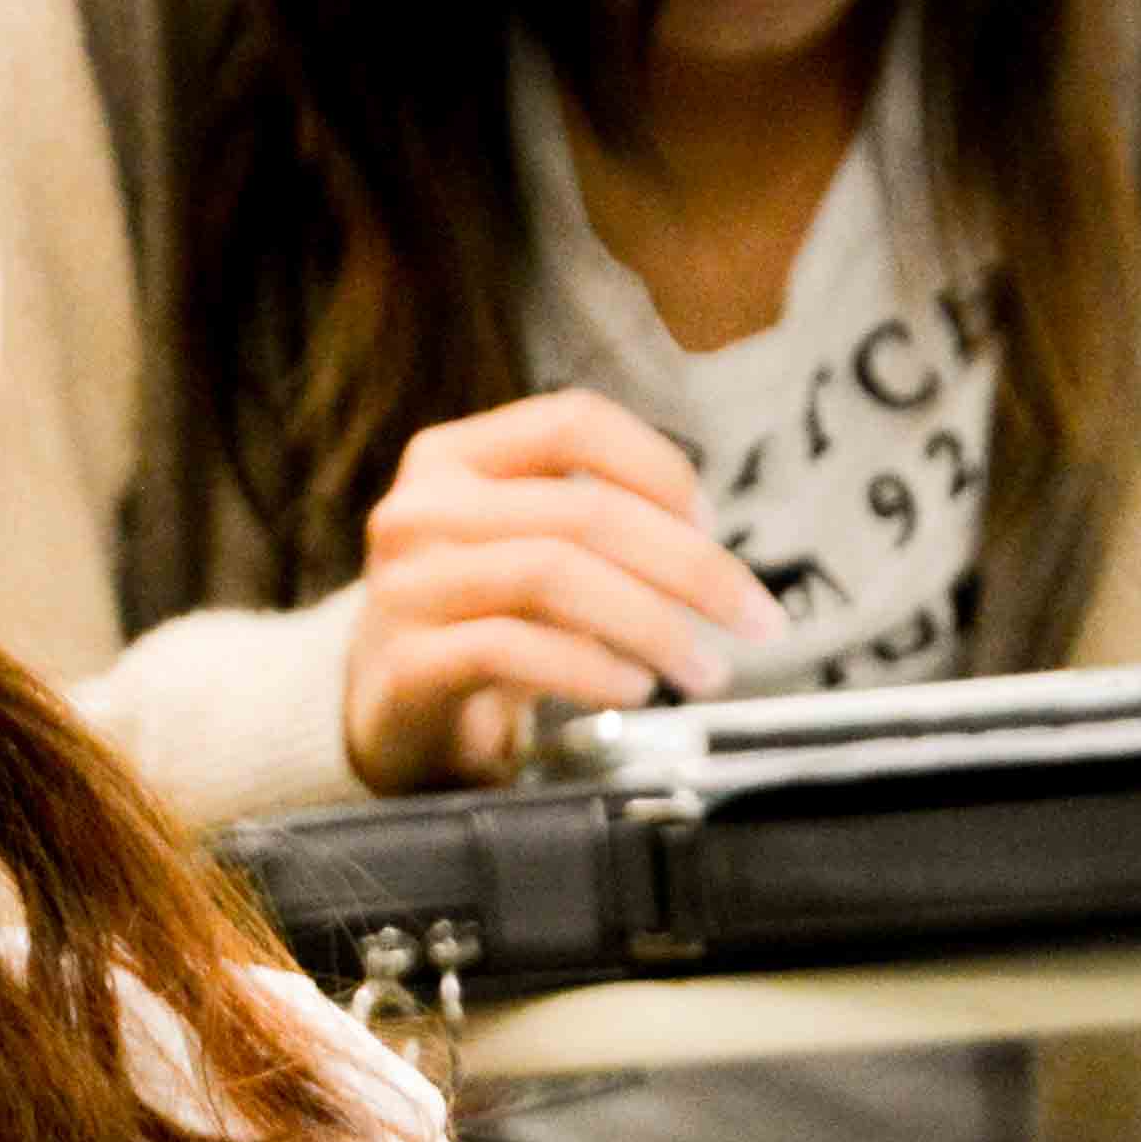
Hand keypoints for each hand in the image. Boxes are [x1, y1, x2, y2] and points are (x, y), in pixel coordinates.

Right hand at [338, 392, 784, 795]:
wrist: (383, 718)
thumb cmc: (479, 627)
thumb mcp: (528, 552)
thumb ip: (595, 525)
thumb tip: (707, 541)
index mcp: (454, 458)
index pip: (573, 423)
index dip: (659, 466)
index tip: (714, 524)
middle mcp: (422, 509)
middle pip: (582, 511)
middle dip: (691, 567)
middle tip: (757, 619)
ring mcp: (408, 587)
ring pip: (554, 576)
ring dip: (653, 625)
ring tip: (704, 669)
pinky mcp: (406, 665)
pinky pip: (516, 650)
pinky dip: (593, 670)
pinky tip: (633, 689)